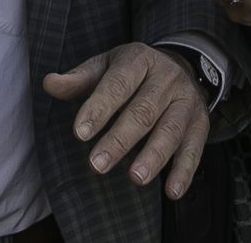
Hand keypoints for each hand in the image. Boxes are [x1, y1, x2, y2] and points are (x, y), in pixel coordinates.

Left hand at [43, 43, 209, 198]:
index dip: (99, 108)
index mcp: (139, 59)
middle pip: (143, 111)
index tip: (80, 133)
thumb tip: (49, 84)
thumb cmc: (131, 73)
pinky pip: (195, 148)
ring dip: (154, 156)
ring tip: (135, 178)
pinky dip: (184, 171)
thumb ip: (79, 80)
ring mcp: (187, 100)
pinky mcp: (201, 123)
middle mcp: (167, 77)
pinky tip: (172, 191)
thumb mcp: (106, 67)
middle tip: (97, 165)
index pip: (118, 84)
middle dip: (120, 140)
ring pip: (170, 130)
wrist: (180, 66)